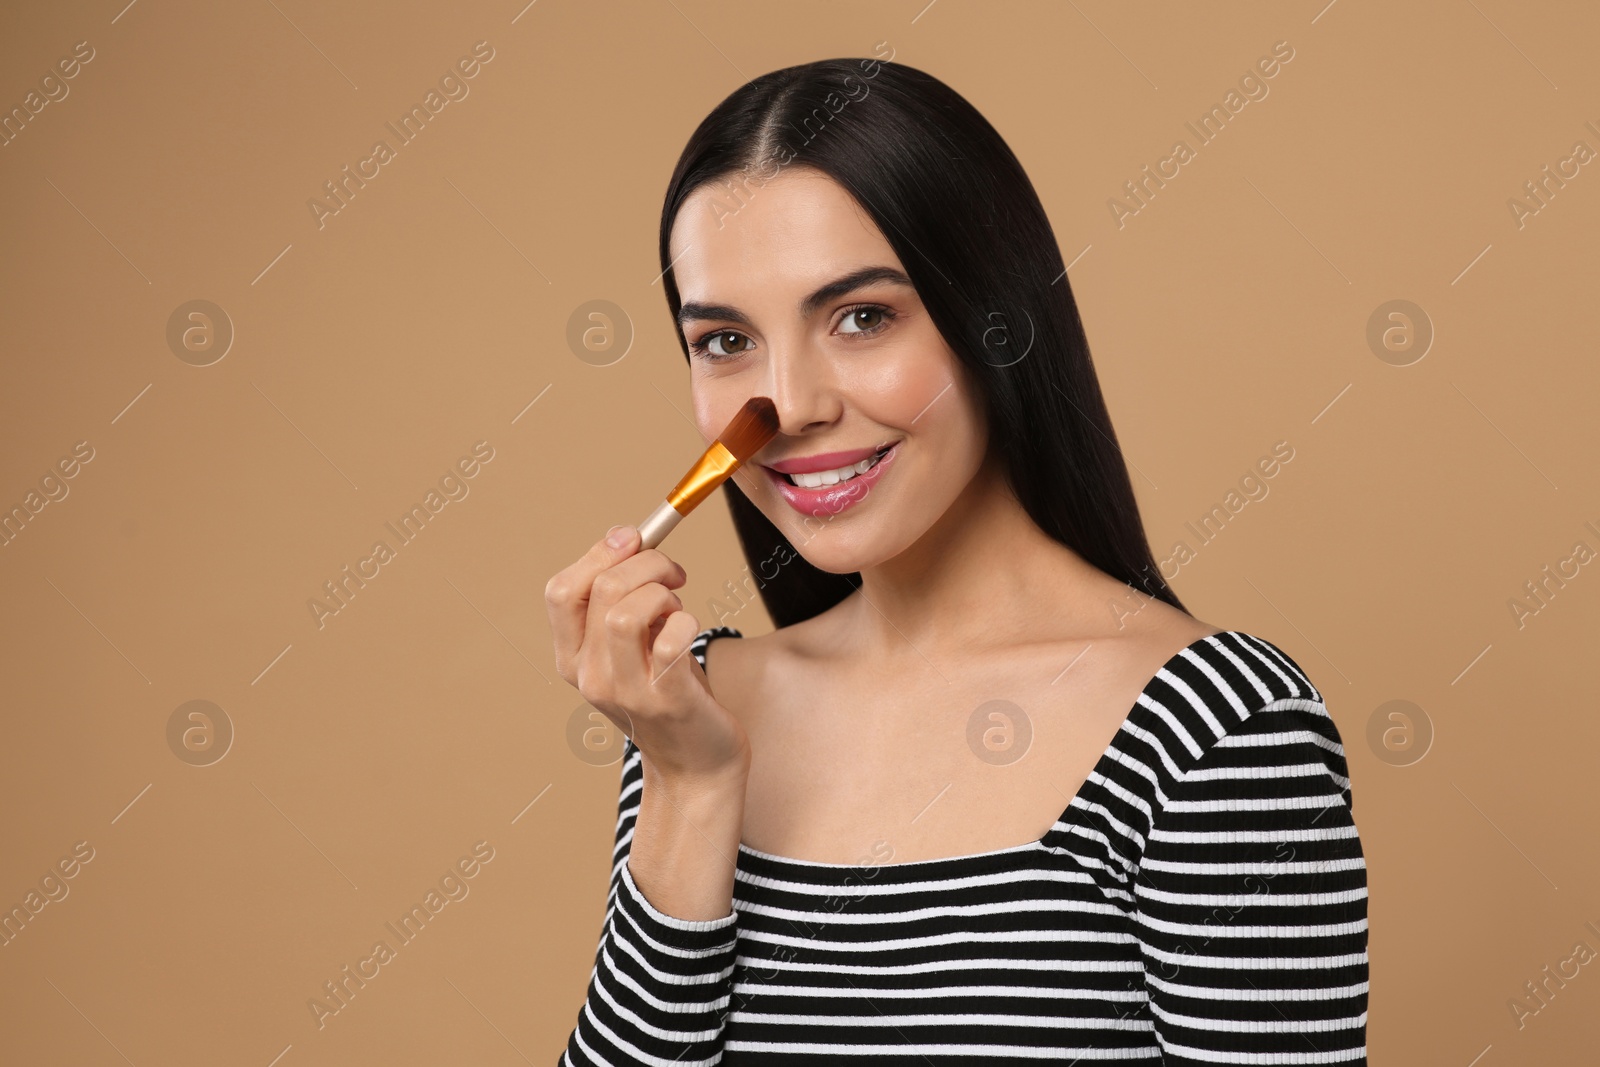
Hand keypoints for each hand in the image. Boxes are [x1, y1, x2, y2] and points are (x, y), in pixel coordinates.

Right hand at [545, 524, 749, 781]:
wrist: (696, 767)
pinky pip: (670, 641)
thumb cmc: (670, 692)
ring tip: (677, 608)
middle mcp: (589, 677)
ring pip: (624, 613)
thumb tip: (628, 537)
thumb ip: (621, 600)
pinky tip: (691, 629)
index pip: (560, 591)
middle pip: (602, 590)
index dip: (599, 553)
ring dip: (662, 593)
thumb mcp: (632, 646)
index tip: (634, 539)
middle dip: (647, 562)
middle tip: (674, 575)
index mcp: (571, 659)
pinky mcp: (667, 701)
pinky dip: (686, 621)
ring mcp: (626, 693)